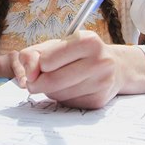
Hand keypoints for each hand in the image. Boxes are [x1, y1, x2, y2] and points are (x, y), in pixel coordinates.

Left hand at [0, 31, 123, 108]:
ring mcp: (102, 82)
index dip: (37, 65)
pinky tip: (70, 88)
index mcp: (87, 40)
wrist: (115, 67)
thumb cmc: (77, 53)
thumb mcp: (54, 45)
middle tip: (35, 81)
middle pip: (51, 81)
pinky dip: (61, 98)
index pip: (47, 61)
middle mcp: (99, 61)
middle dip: (37, 83)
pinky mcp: (99, 101)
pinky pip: (67, 103)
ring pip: (58, 94)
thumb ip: (33, 54)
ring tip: (58, 80)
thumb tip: (28, 75)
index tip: (41, 64)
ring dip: (49, 91)